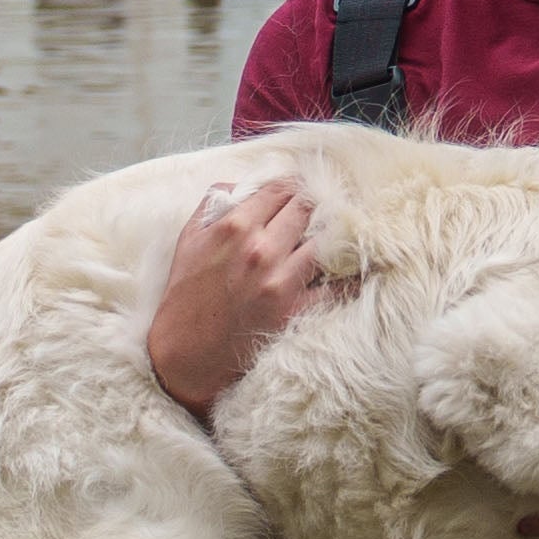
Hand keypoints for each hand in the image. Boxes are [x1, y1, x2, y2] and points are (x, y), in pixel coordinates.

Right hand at [145, 176, 327, 415]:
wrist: (186, 353)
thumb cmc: (185, 295)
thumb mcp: (189, 240)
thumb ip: (214, 204)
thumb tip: (243, 184)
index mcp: (234, 227)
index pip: (280, 188)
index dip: (293, 184)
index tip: (300, 186)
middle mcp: (261, 249)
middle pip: (307, 208)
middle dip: (314, 203)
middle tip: (320, 206)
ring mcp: (281, 280)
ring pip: (327, 238)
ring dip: (332, 233)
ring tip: (336, 233)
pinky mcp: (296, 310)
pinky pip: (339, 286)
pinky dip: (350, 276)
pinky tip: (353, 269)